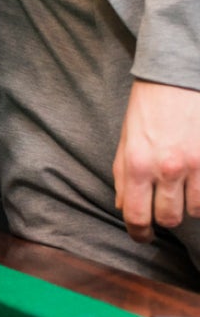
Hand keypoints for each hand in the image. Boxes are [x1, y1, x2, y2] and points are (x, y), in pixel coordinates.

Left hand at [113, 78, 199, 240]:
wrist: (176, 79)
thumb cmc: (148, 109)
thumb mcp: (125, 140)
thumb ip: (124, 176)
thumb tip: (124, 207)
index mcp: (137, 164)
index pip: (136, 216)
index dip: (139, 233)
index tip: (143, 236)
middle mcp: (166, 169)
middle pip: (168, 218)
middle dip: (164, 216)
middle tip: (163, 204)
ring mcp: (194, 166)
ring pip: (194, 211)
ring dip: (187, 203)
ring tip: (182, 184)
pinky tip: (196, 181)